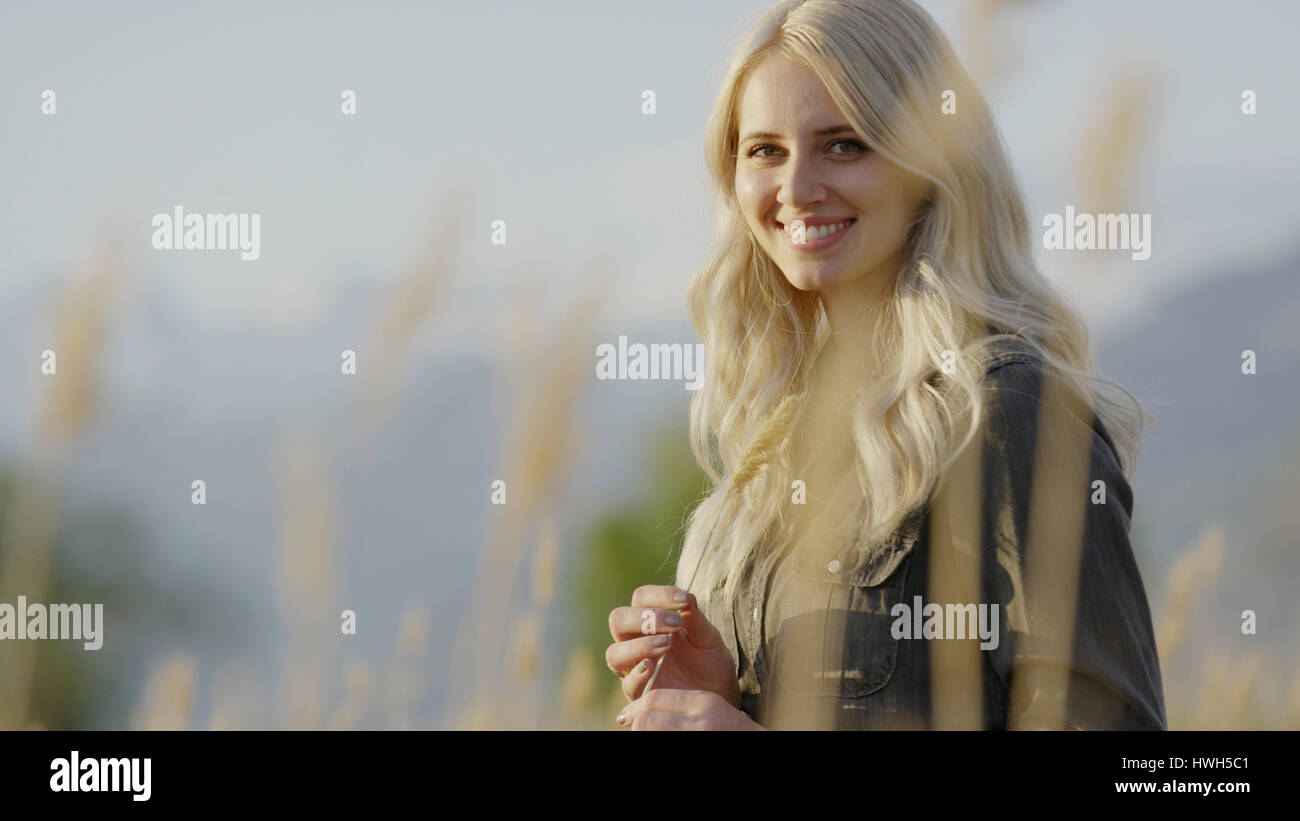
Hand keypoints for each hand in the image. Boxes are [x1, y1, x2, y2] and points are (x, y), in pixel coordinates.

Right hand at [606, 585, 740, 707]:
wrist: (719, 697)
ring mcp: (634, 668)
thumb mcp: (709, 639)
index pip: (641, 598)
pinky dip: (637, 673)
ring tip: (667, 644)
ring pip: (615, 652)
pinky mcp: (639, 694)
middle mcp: (636, 642)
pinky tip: (652, 666)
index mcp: (652, 622)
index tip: (685, 600)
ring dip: (639, 645)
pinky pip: (628, 683)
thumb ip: (696, 620)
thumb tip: (686, 598)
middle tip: (675, 624)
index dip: (659, 595)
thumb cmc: (711, 664)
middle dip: (645, 618)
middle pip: (618, 620)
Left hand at [616, 688, 763, 730]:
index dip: (637, 706)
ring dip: (643, 732)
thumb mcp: (715, 707)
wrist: (762, 741)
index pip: (655, 699)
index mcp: (705, 704)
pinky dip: (654, 739)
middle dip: (634, 723)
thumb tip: (649, 700)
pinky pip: (662, 739)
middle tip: (628, 723)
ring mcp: (698, 736)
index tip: (628, 715)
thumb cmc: (736, 729)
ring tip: (640, 732)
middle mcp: (701, 723)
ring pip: (650, 732)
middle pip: (646, 720)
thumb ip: (686, 701)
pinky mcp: (694, 746)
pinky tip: (654, 737)